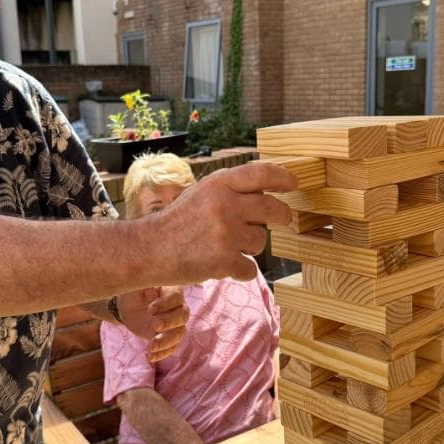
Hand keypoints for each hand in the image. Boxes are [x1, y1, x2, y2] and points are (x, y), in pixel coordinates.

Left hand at [116, 285, 188, 361]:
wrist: (128, 306)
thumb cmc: (133, 291)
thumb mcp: (135, 284)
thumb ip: (143, 282)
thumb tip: (148, 283)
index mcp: (171, 290)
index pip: (176, 296)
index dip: (166, 304)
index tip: (150, 309)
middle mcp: (178, 307)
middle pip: (183, 315)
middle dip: (170, 322)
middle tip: (155, 326)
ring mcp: (175, 324)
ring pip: (179, 333)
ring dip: (167, 341)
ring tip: (151, 346)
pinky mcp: (169, 337)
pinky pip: (172, 347)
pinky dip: (163, 353)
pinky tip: (150, 356)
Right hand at [155, 161, 295, 282]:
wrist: (150, 249)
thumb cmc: (177, 222)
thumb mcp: (201, 193)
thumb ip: (230, 188)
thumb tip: (266, 185)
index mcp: (218, 184)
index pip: (262, 173)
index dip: (282, 177)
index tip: (293, 183)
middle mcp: (225, 206)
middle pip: (272, 209)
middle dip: (282, 215)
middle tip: (282, 218)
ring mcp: (226, 234)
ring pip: (261, 241)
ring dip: (250, 246)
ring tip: (226, 245)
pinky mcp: (224, 261)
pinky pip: (250, 268)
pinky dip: (240, 270)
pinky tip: (223, 264)